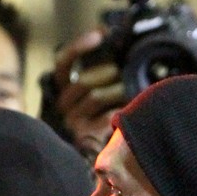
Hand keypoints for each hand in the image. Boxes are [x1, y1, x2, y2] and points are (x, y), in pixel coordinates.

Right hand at [50, 28, 125, 158]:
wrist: (105, 160)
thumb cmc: (106, 118)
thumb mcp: (100, 93)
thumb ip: (103, 73)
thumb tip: (117, 46)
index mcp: (64, 90)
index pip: (64, 64)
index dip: (79, 47)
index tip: (100, 34)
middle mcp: (63, 106)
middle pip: (85, 81)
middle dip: (110, 73)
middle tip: (127, 72)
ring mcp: (73, 122)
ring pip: (96, 96)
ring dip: (119, 91)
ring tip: (133, 91)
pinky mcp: (85, 137)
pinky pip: (106, 116)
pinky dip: (121, 111)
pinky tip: (128, 110)